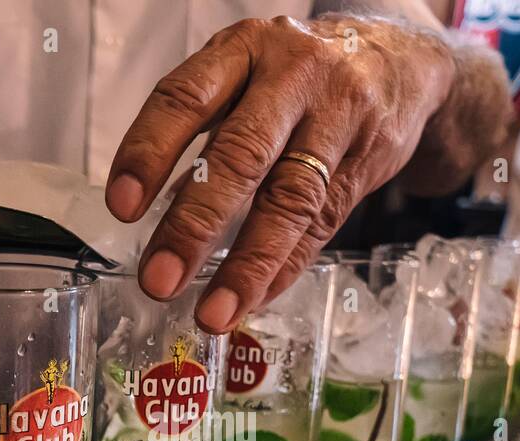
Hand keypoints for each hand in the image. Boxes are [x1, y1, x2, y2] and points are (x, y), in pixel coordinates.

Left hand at [105, 16, 454, 333]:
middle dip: (193, 225)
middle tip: (159, 279)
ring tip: (213, 312)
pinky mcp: (366, 161)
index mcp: (244, 48)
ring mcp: (337, 118)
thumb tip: (154, 209)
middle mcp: (293, 75)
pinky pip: (321, 223)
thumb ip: (204, 127)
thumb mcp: (247, 72)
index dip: (149, 152)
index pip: (186, 98)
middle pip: (240, 155)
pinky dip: (284, 267)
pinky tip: (255, 298)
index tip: (121, 207)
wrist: (398, 62)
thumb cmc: (299, 76)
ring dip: (247, 265)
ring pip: (289, 199)